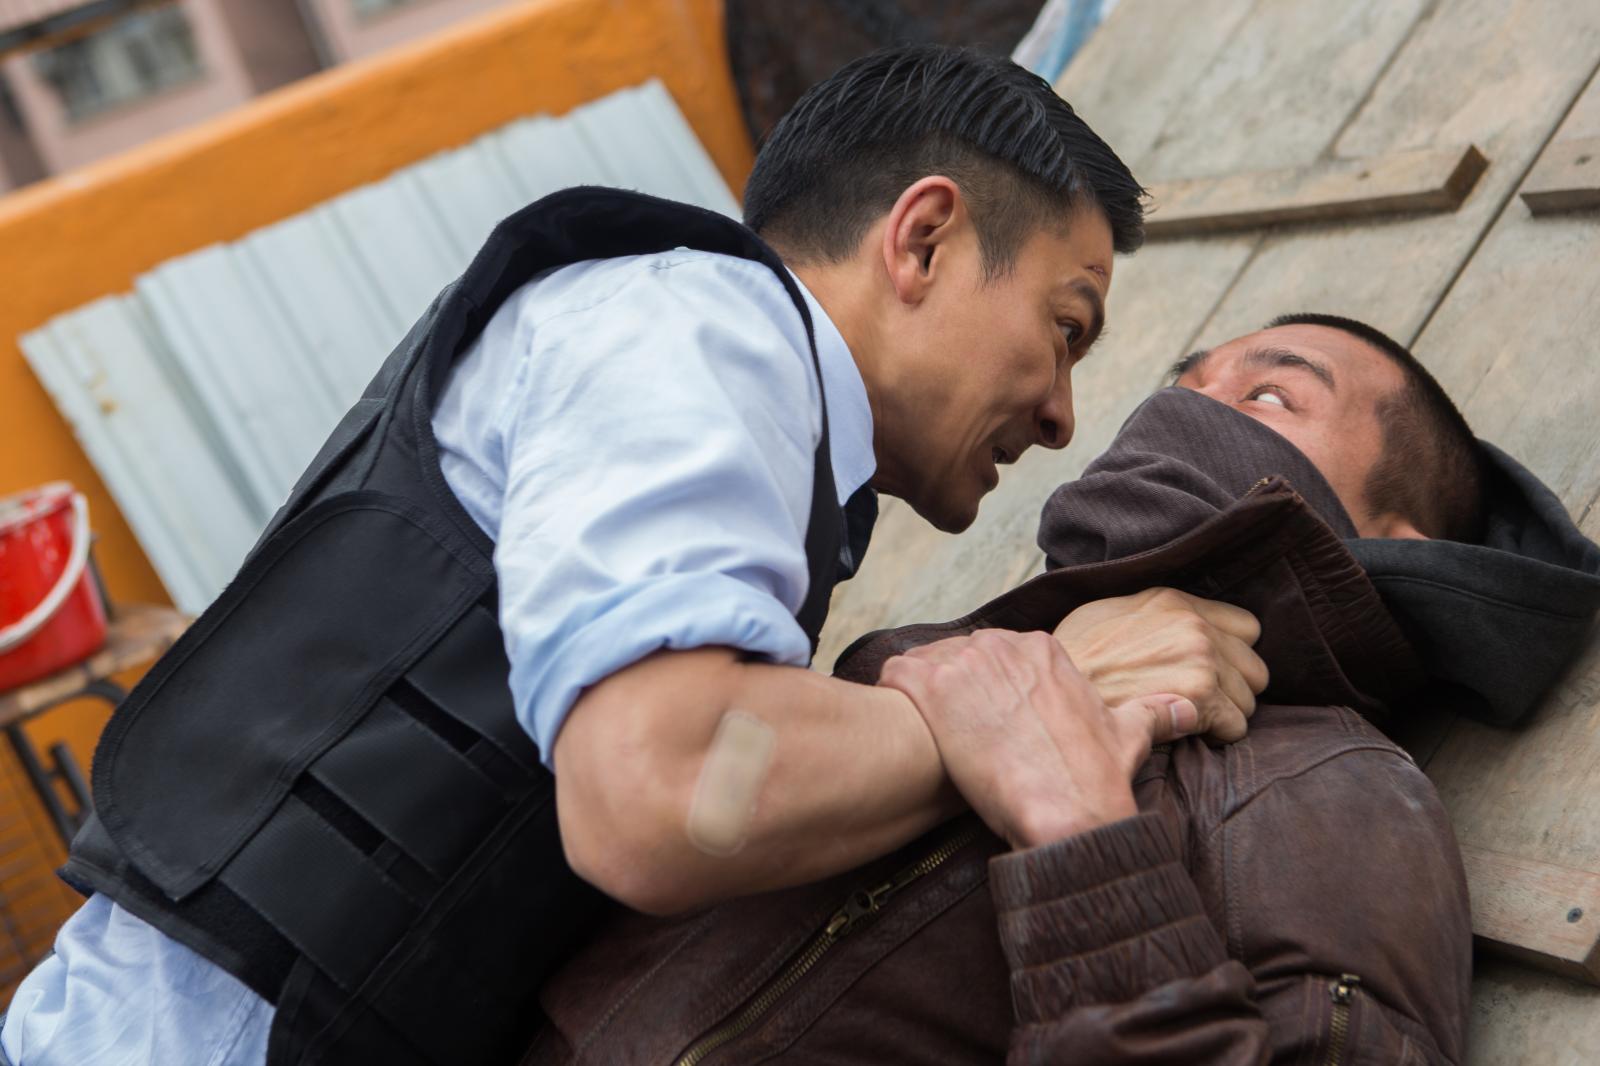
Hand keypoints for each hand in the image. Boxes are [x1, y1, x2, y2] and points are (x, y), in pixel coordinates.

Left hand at [879, 629, 1197, 849]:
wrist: (1064, 816)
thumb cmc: (1093, 782)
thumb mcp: (1128, 737)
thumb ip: (1152, 714)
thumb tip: (1186, 707)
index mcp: (1045, 651)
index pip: (998, 657)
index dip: (987, 693)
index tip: (986, 724)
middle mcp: (1004, 646)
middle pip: (960, 659)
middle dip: (955, 695)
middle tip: (958, 738)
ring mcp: (965, 662)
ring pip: (926, 665)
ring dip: (923, 700)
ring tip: (928, 738)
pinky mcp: (931, 686)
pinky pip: (894, 675)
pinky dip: (892, 697)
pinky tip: (905, 728)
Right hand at [1053, 588, 1266, 742]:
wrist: (1052, 689)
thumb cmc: (1074, 660)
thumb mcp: (1111, 613)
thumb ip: (1155, 616)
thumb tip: (1175, 629)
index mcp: (1176, 601)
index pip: (1247, 627)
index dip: (1231, 654)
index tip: (1208, 671)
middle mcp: (1195, 626)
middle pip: (1254, 668)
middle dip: (1233, 688)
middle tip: (1198, 701)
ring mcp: (1202, 660)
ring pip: (1248, 700)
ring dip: (1223, 714)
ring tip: (1185, 717)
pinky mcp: (1201, 696)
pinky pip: (1236, 725)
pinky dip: (1216, 735)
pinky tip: (1184, 731)